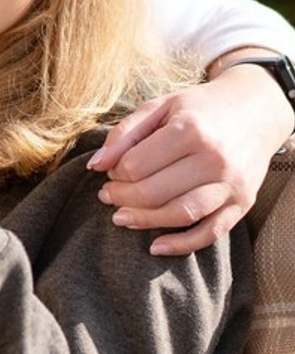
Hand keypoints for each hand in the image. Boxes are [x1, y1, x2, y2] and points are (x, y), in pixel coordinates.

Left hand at [88, 63, 292, 254]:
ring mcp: (232, 184)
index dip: (116, 172)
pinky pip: (211, 233)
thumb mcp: (160, 106)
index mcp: (191, 130)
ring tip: (121, 217)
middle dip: (122, 198)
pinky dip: (181, 244)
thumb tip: (96, 165)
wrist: (257, 110)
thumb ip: (125, 133)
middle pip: (154, 192)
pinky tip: (155, 246)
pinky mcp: (243, 202)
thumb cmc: (200, 108)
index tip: (111, 171)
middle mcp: (215, 159)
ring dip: (144, 221)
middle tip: (107, 196)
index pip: (136, 165)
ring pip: (180, 214)